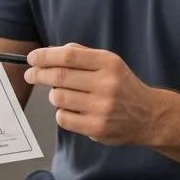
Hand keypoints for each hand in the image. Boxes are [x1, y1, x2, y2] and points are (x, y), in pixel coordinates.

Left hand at [23, 43, 160, 144]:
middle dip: (39, 74)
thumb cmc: (122, 86)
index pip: (69, 56)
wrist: (148, 115)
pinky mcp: (96, 127)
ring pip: (58, 97)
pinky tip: (72, 110)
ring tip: (62, 94)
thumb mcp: (109, 63)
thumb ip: (81, 55)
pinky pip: (63, 118)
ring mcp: (102, 108)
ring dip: (54, 94)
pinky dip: (61, 113)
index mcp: (108, 63)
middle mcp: (106, 84)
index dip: (45, 56)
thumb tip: (49, 52)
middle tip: (31, 74)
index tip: (32, 58)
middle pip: (60, 76)